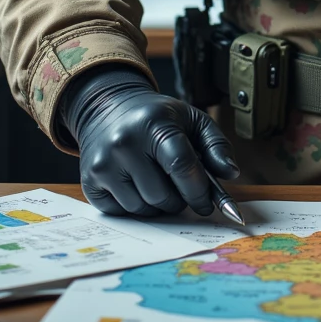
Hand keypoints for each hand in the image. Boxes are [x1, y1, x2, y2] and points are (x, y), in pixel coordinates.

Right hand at [61, 68, 238, 218]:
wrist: (107, 108)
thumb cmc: (157, 118)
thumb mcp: (192, 119)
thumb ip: (216, 145)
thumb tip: (231, 175)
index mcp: (154, 124)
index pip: (182, 167)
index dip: (199, 192)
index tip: (207, 204)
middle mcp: (124, 142)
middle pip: (163, 195)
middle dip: (179, 200)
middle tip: (180, 189)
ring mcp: (103, 163)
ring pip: (143, 209)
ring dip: (158, 205)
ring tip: (158, 183)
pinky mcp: (89, 181)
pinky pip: (122, 213)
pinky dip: (135, 207)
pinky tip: (136, 185)